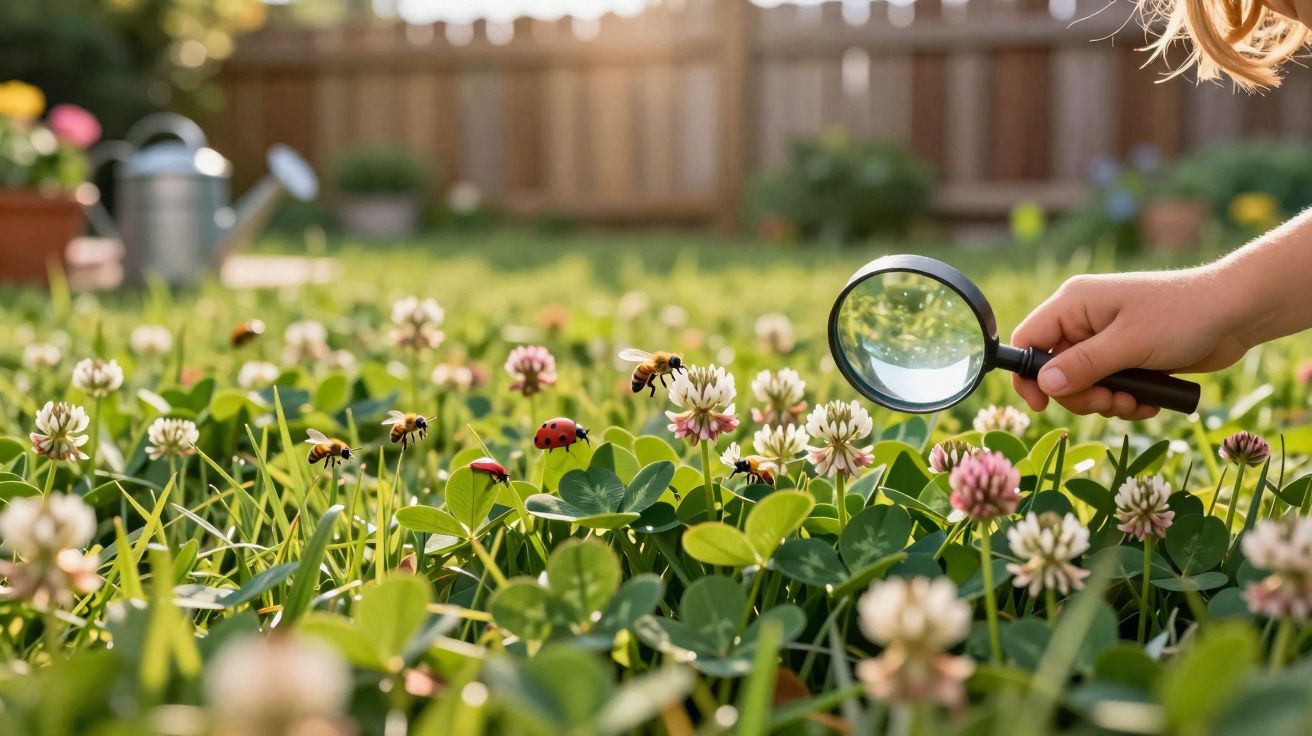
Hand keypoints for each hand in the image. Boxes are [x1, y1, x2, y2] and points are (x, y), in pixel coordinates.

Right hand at [1010, 268, 1249, 418]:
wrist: (1236, 312)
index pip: (1028, 341)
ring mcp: (1105, 340)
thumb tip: (1044, 385)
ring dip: (1106, 402)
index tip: (1042, 405)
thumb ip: (1083, 365)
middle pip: (1054, 372)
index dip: (1027, 375)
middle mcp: (1083, 321)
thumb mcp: (1129, 343)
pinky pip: (1108, 388)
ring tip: (1135, 401)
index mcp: (1074, 304)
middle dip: (1080, 395)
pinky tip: (1148, 401)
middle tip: (1110, 400)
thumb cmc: (1182, 315)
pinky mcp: (1126, 357)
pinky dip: (1125, 401)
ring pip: (1082, 386)